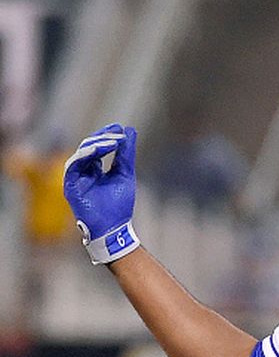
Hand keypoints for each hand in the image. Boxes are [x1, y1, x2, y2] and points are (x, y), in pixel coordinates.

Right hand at [63, 123, 140, 263]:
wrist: (114, 228)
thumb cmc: (119, 205)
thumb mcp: (125, 174)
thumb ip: (126, 154)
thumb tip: (130, 131)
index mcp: (94, 170)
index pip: (97, 147)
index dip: (106, 135)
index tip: (119, 127)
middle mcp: (83, 172)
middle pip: (88, 147)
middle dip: (103, 137)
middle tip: (117, 133)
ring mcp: (76, 179)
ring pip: (81, 154)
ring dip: (97, 144)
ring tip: (113, 141)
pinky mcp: (70, 186)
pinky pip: (73, 165)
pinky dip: (85, 155)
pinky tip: (99, 149)